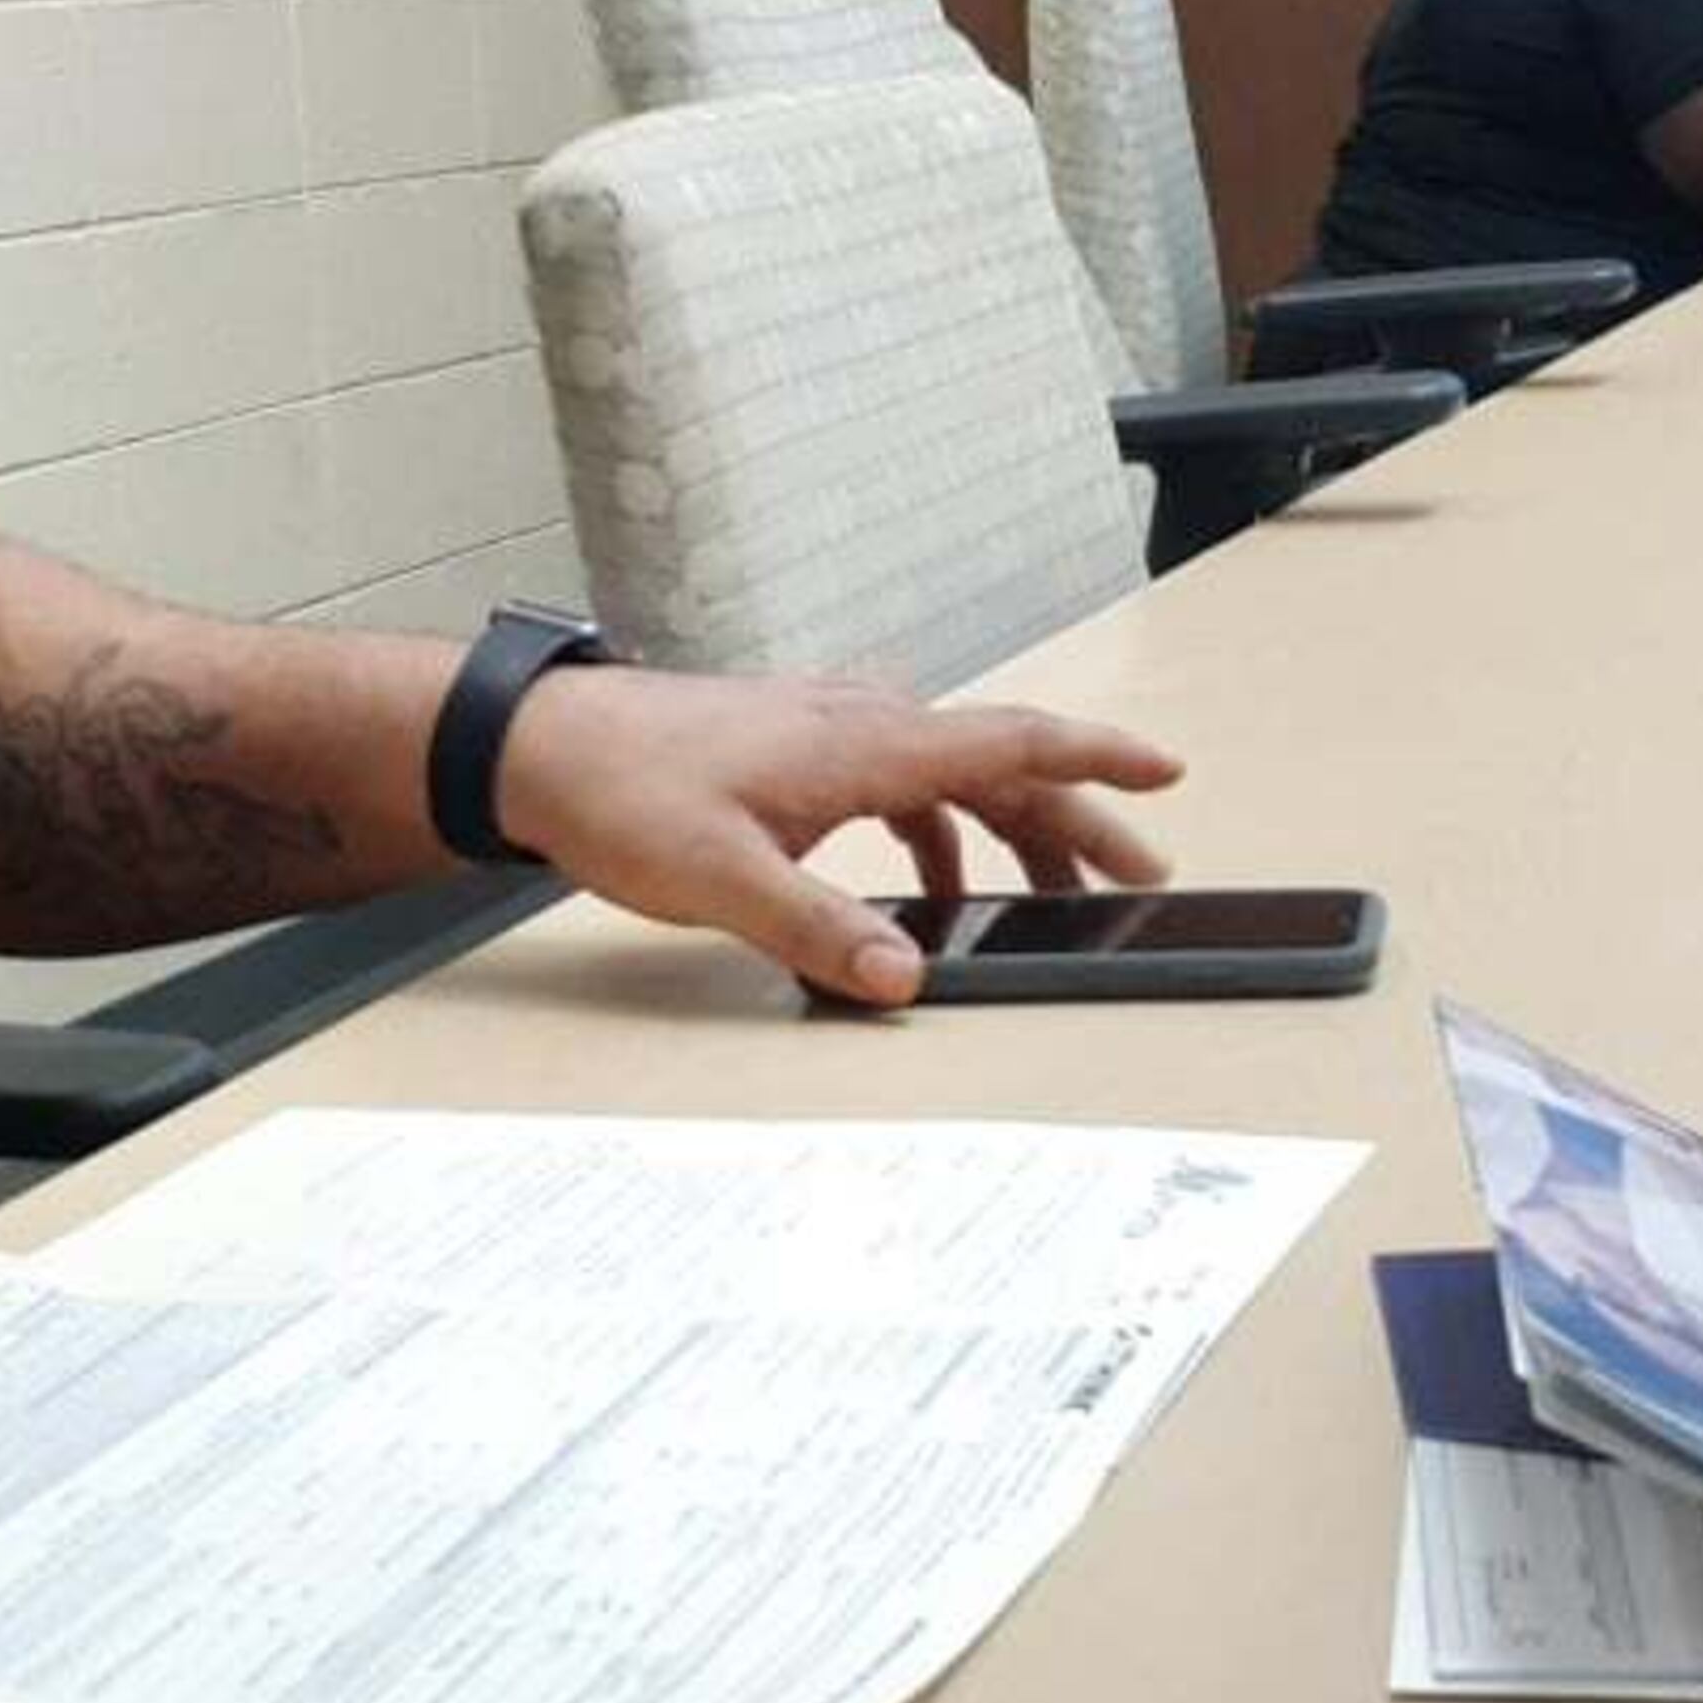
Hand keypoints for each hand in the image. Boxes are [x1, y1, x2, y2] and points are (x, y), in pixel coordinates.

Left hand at [492, 665, 1183, 1009]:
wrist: (535, 744)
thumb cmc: (619, 791)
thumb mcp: (718, 877)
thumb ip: (815, 928)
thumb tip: (903, 979)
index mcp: (861, 744)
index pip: (1008, 742)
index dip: (1095, 760)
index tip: (1167, 774)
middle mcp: (856, 723)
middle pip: (996, 766)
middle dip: (1075, 820)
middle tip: (1138, 874)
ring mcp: (823, 732)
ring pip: (947, 776)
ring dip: (1005, 834)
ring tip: (1047, 898)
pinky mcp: (790, 752)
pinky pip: (894, 785)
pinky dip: (933, 832)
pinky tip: (929, 893)